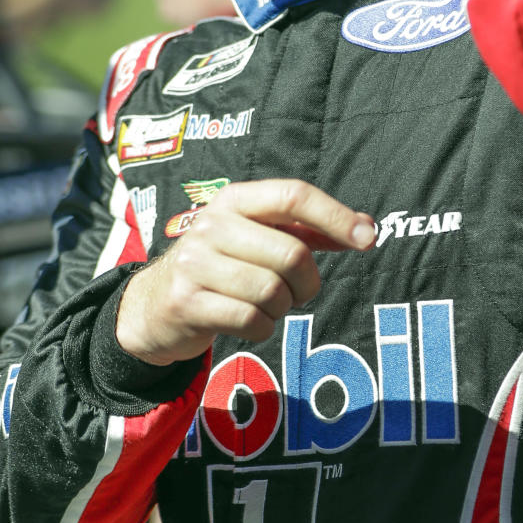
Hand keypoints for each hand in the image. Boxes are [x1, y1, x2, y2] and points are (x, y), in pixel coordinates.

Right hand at [115, 179, 375, 365]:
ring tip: (264, 305)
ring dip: (282, 308)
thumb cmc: (221, 266)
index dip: (336, 216)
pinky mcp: (188, 302)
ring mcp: (196, 263)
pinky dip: (262, 327)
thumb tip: (366, 229)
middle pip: (292, 254)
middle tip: (297, 291)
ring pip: (274, 291)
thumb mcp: (256, 237)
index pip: (293, 195)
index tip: (369, 239)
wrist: (153, 305)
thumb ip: (307, 230)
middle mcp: (212, 224)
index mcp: (234, 200)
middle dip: (307, 282)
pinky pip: (252, 320)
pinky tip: (246, 320)